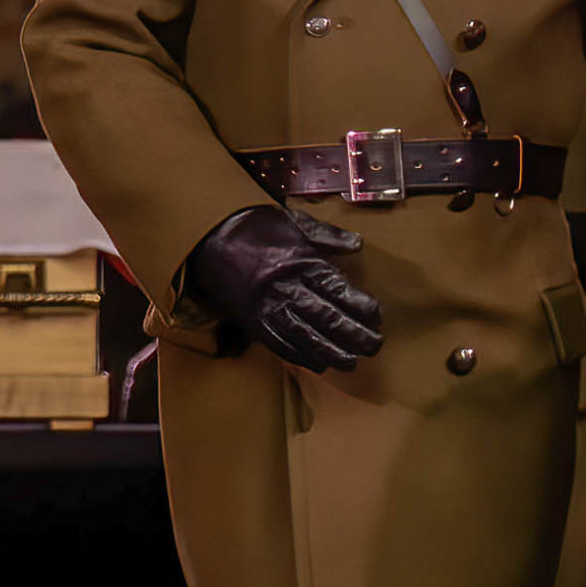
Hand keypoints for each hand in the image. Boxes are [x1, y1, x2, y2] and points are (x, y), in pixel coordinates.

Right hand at [184, 207, 384, 371]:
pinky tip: (319, 364)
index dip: (358, 304)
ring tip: (352, 362)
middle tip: (374, 345)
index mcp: (297, 261)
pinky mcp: (253, 321)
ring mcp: (266, 307)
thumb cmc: (254, 228)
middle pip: (324, 316)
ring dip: (330, 352)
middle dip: (352, 334)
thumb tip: (357, 244)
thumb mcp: (292, 221)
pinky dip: (300, 357)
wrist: (208, 238)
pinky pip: (278, 344)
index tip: (376, 314)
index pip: (335, 287)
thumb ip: (326, 235)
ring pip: (303, 336)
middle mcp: (283, 287)